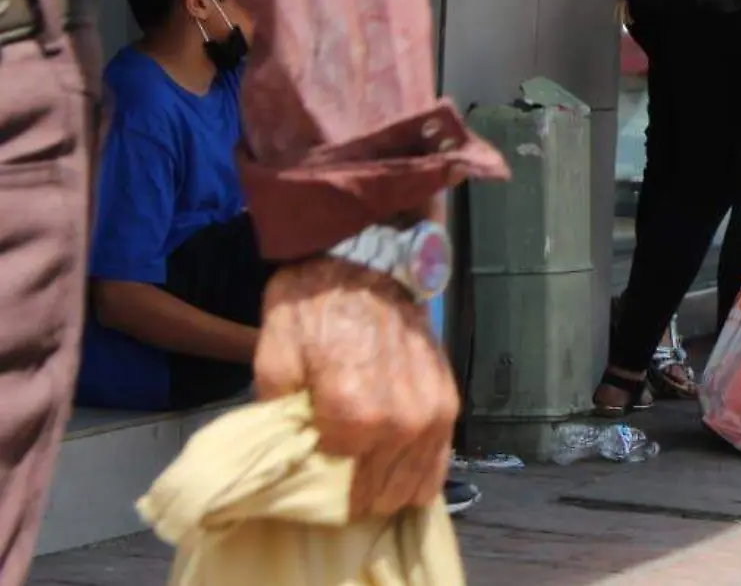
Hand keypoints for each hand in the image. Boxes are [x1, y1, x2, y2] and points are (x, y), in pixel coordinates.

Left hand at [254, 253, 456, 519]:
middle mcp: (402, 420)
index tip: (308, 478)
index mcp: (355, 413)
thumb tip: (289, 459)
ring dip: (391, 490)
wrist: (365, 263)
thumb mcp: (273, 358)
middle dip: (357, 494)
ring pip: (416, 482)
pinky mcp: (450, 401)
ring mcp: (433, 412)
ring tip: (367, 482)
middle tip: (335, 479)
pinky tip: (401, 473)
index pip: (340, 486)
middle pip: (381, 491)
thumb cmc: (313, 308)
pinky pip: (442, 457)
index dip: (320, 488)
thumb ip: (279, 418)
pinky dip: (421, 473)